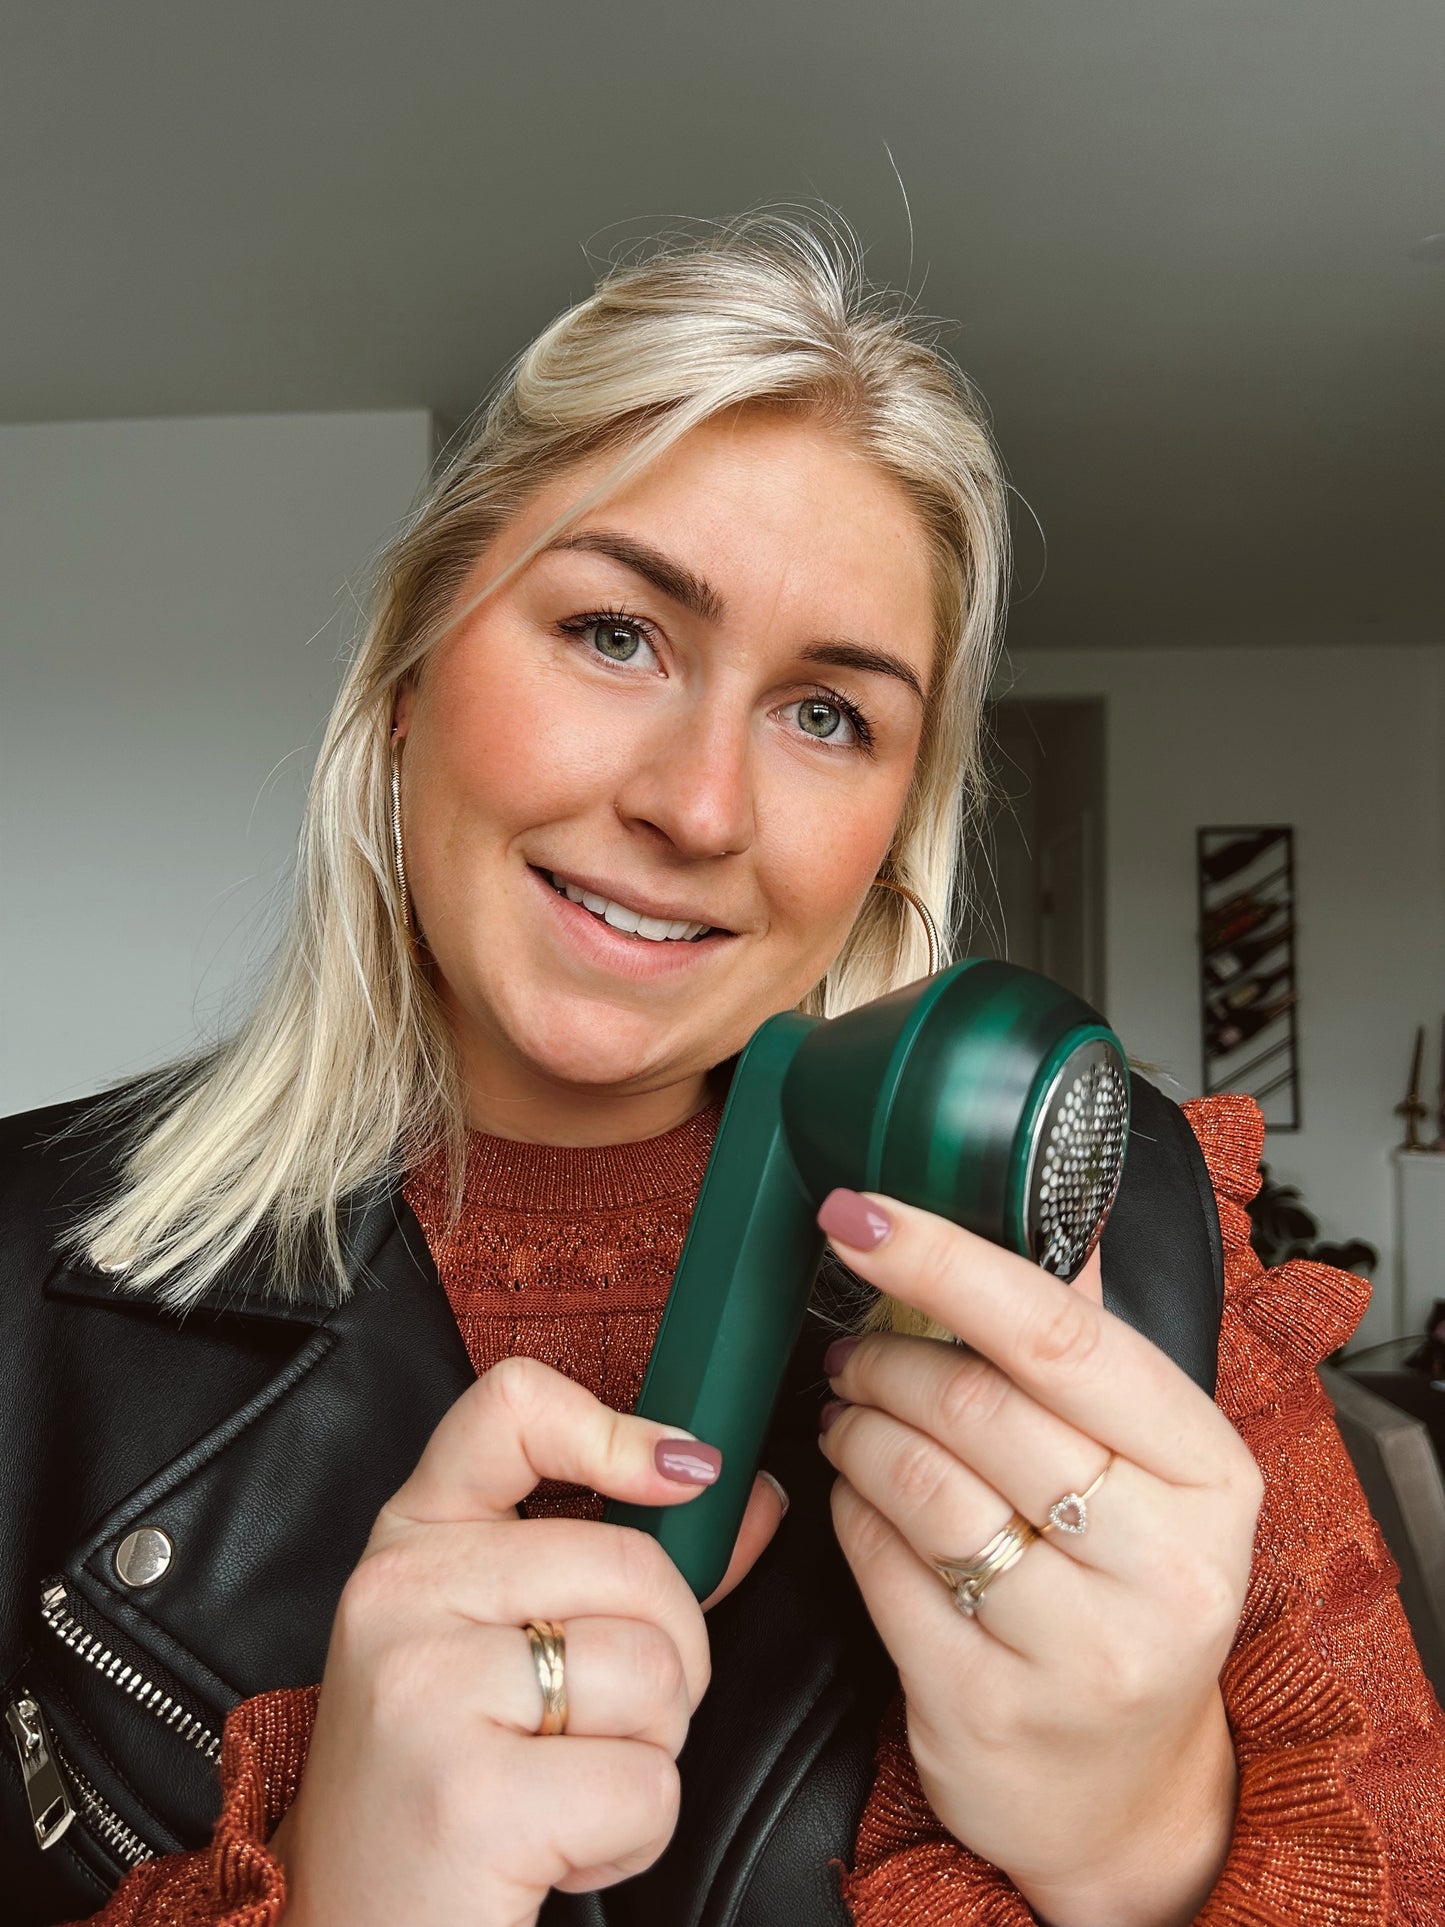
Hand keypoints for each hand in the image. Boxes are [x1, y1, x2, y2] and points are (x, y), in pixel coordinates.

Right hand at [271, 1357, 784, 1926]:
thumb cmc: (445, 1791)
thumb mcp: (509, 1648)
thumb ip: (626, 1569)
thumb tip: (747, 1499)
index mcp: (411, 1541)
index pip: (511, 1408)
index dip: (619, 1428)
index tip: (683, 1474)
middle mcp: (400, 1594)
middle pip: (636, 1564)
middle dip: (669, 1658)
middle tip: (600, 1723)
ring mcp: (425, 1689)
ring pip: (654, 1672)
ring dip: (649, 1752)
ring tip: (566, 1787)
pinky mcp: (468, 1796)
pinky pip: (645, 1783)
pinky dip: (633, 1835)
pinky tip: (559, 1849)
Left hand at [815, 1191, 1260, 1926]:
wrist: (1120, 1792)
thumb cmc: (1126, 1593)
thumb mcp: (1151, 1471)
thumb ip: (1090, 1344)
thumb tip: (1047, 1209)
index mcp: (1213, 1475)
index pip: (1062, 1336)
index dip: (946, 1262)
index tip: (862, 1214)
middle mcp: (1163, 1565)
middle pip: (976, 1406)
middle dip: (885, 1356)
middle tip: (852, 1348)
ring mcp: (1078, 1649)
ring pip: (918, 1482)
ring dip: (856, 1427)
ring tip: (849, 1415)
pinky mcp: (986, 1706)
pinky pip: (878, 1563)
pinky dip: (846, 1507)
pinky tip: (855, 1490)